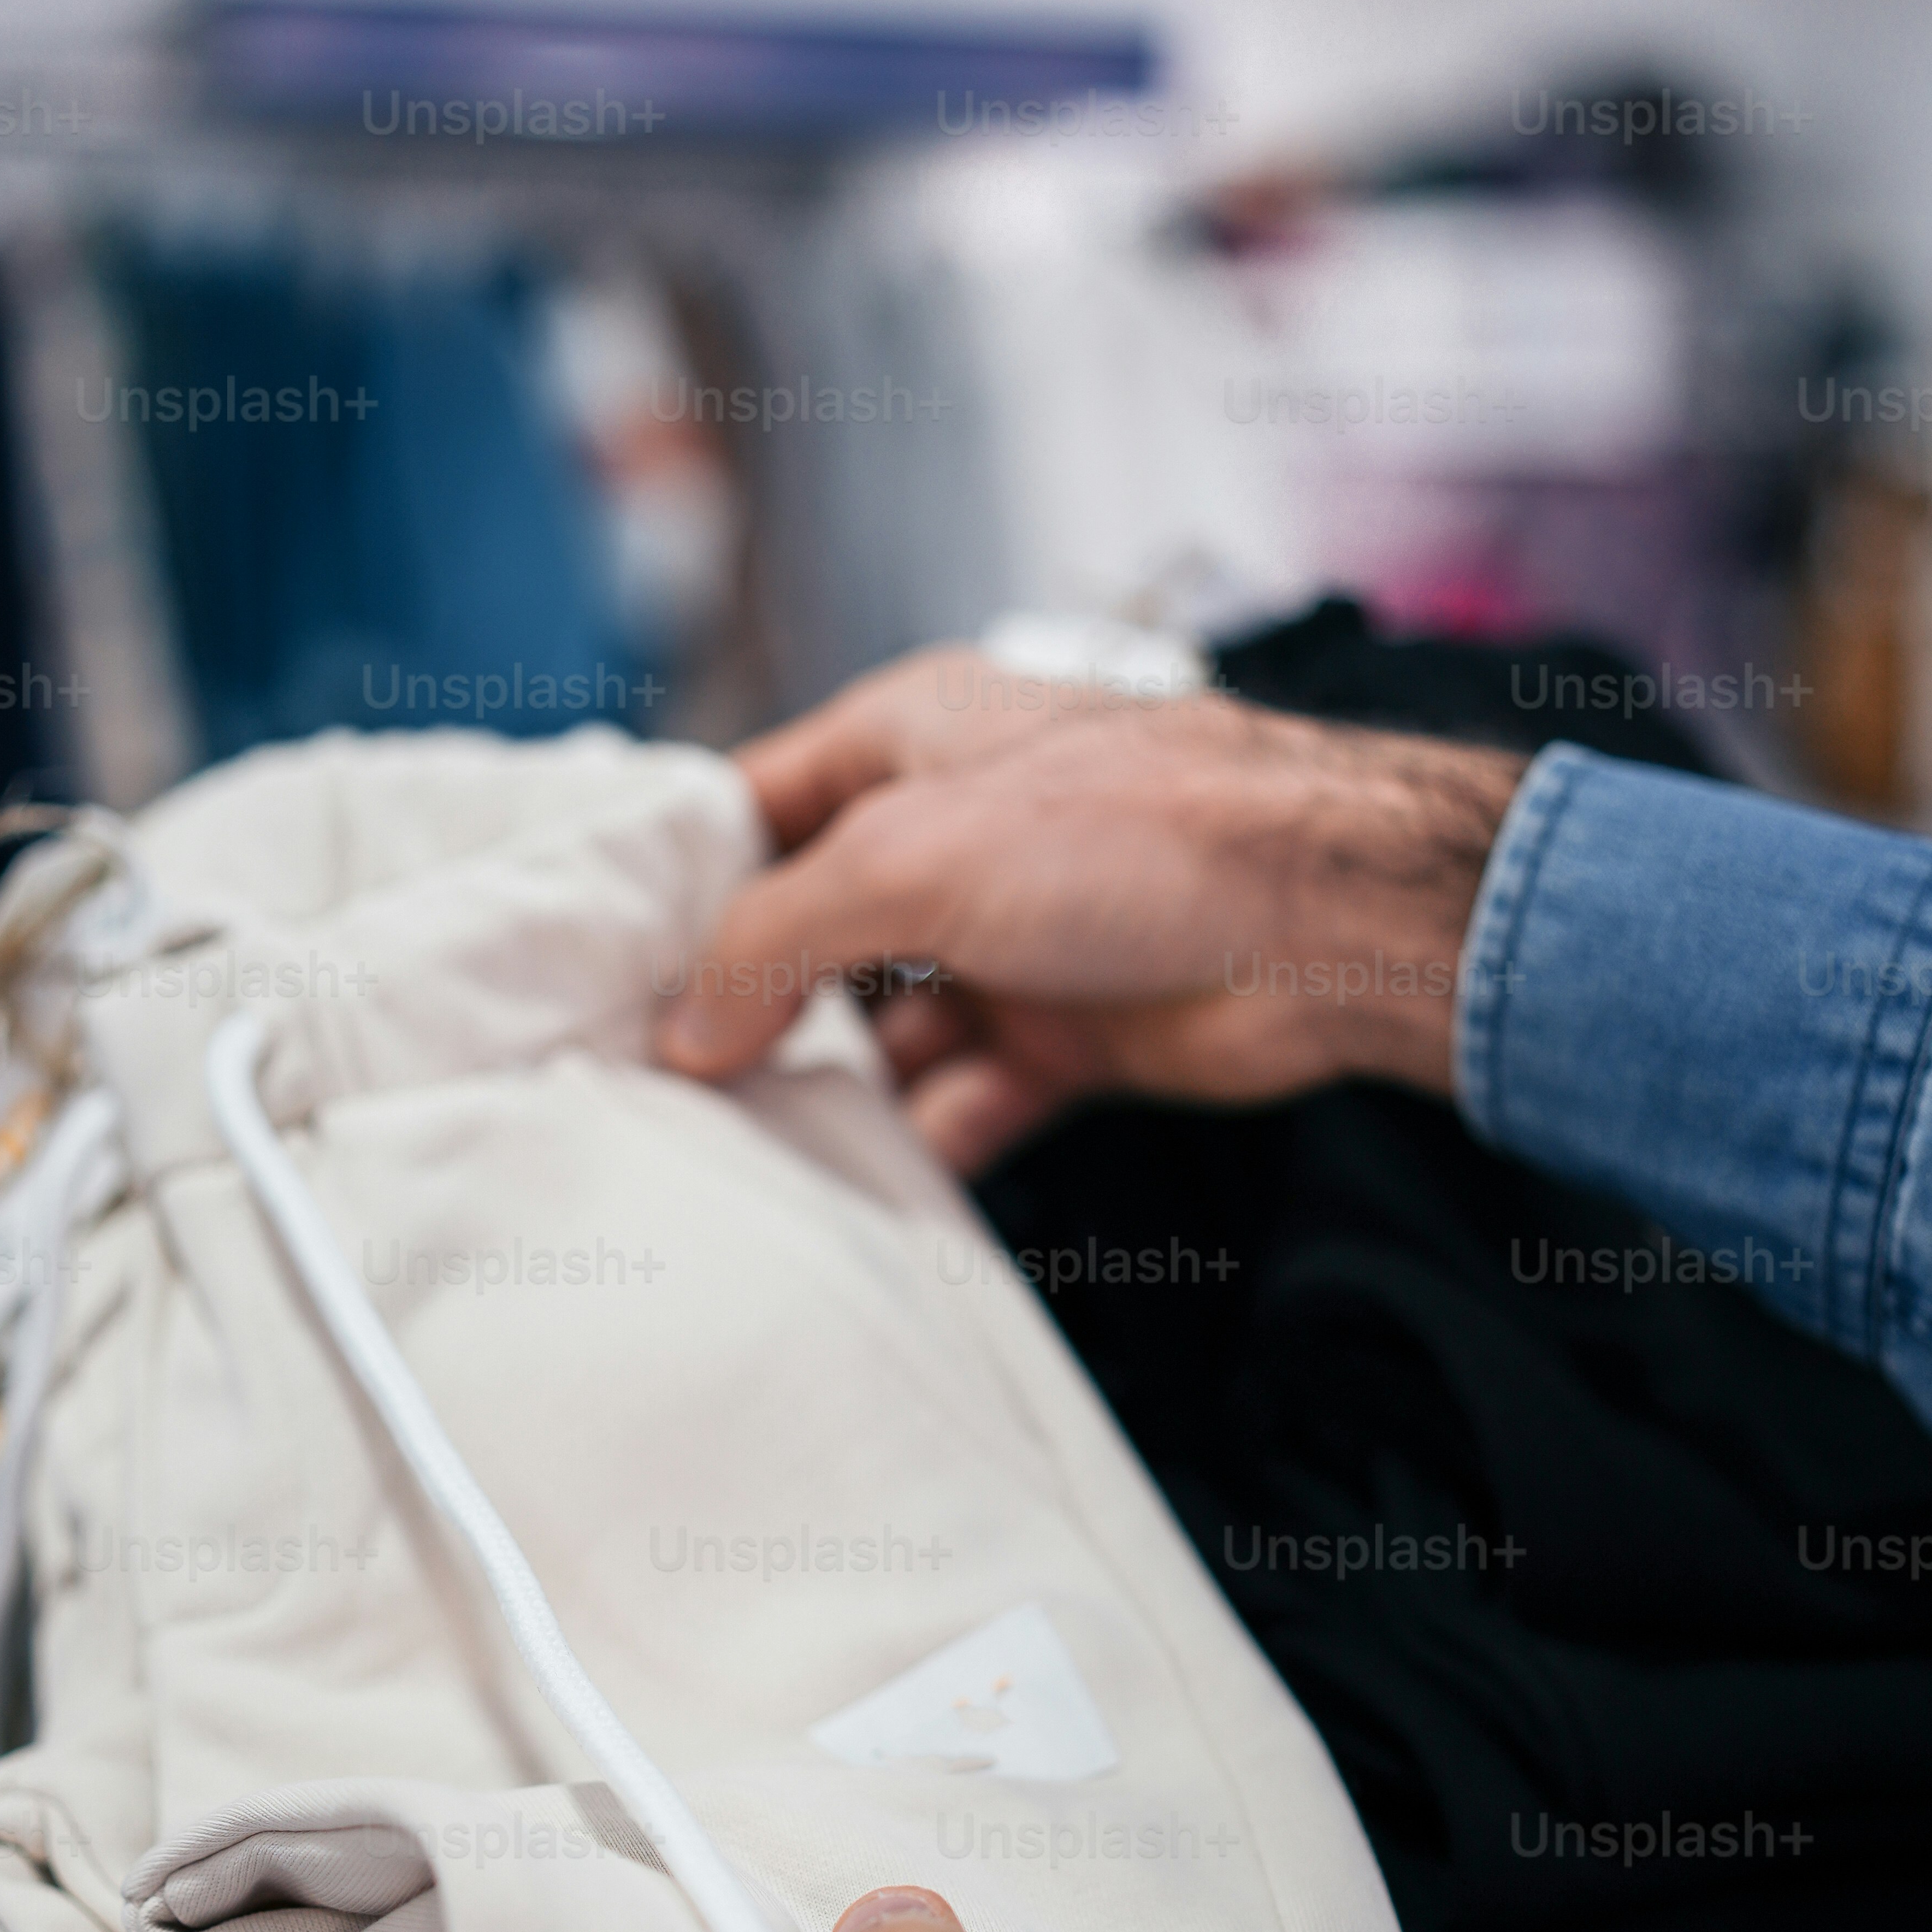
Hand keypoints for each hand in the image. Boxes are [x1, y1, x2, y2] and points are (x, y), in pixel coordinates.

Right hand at [656, 644, 1525, 1170]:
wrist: (1332, 918)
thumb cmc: (1142, 831)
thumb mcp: (909, 860)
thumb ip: (776, 939)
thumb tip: (685, 1027)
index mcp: (908, 741)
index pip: (752, 807)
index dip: (677, 883)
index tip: (600, 967)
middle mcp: (954, 835)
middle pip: (810, 932)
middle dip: (747, 1009)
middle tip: (660, 1087)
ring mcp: (1013, 940)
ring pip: (882, 1030)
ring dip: (828, 1091)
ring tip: (746, 1153)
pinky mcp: (1069, 1035)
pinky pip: (965, 1101)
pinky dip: (922, 1143)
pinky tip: (864, 1190)